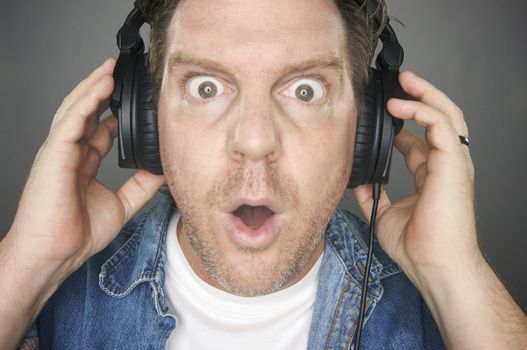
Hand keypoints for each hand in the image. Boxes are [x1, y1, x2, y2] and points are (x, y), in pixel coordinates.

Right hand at [4, 58, 164, 275]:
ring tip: (111, 69)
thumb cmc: (77, 234)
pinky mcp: (54, 153)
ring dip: (94, 86)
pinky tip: (102, 86)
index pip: (100, 129)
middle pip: (87, 113)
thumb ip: (141, 186)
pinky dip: (87, 100)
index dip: (115, 112)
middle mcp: (70, 153)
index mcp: (83, 164)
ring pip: (76, 109)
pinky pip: (71, 120)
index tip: (136, 102)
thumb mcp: (121, 205)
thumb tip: (162, 170)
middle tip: (121, 74)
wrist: (55, 254)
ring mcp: (60, 151)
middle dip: (102, 91)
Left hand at [353, 70, 478, 287]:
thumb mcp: (384, 215)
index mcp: (431, 175)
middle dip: (421, 97)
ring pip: (446, 114)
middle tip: (400, 82)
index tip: (382, 112)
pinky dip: (421, 110)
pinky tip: (400, 105)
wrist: (433, 264)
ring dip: (425, 94)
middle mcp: (444, 165)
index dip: (403, 124)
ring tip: (404, 80)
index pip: (420, 140)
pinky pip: (441, 125)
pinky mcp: (453, 163)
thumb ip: (373, 196)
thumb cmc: (418, 246)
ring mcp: (452, 163)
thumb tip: (359, 182)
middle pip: (439, 119)